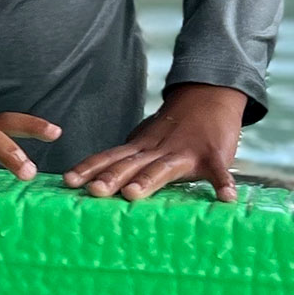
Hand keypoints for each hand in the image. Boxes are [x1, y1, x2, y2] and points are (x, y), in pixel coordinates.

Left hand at [63, 84, 247, 201]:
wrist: (210, 96)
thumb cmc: (173, 129)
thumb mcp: (146, 140)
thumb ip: (128, 160)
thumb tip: (95, 181)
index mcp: (140, 147)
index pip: (109, 157)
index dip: (88, 168)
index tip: (68, 180)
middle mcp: (158, 149)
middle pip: (130, 164)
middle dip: (110, 177)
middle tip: (92, 190)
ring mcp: (186, 151)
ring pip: (163, 168)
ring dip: (148, 180)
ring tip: (133, 194)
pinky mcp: (214, 155)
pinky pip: (218, 171)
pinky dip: (222, 183)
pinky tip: (226, 198)